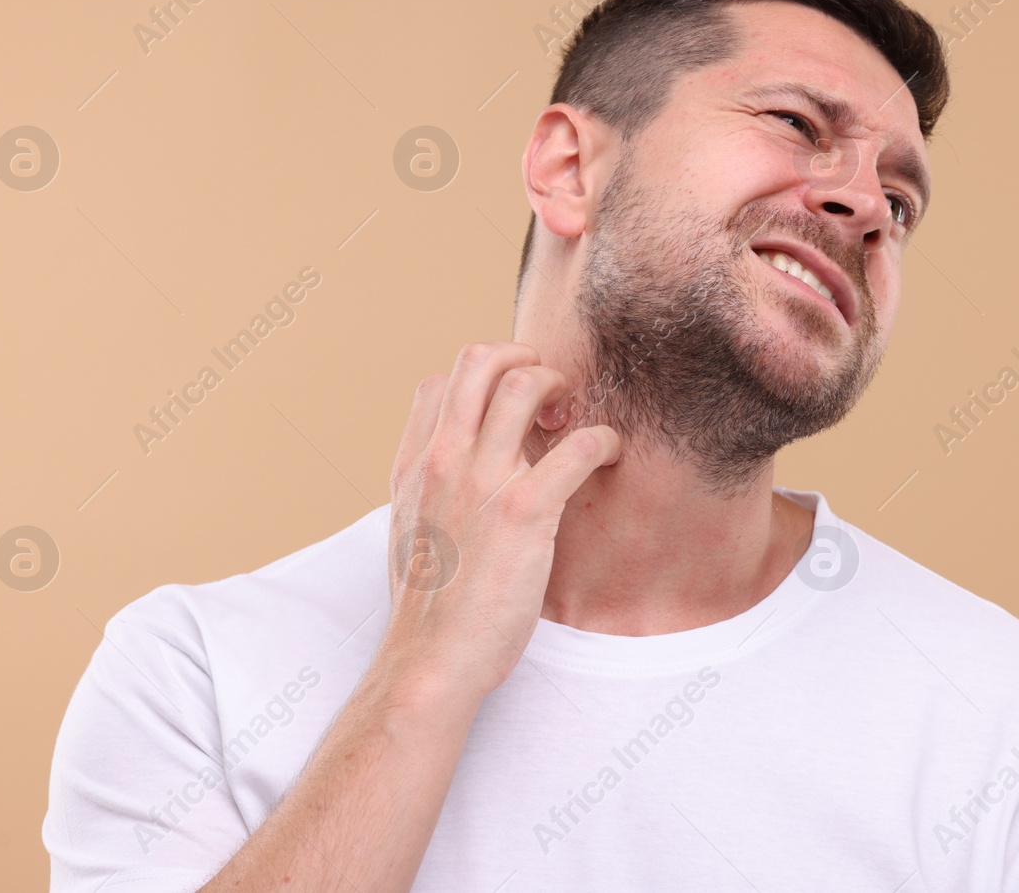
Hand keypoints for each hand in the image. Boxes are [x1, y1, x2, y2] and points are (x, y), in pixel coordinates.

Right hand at [380, 342, 619, 699]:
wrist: (431, 659)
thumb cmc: (428, 607)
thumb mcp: (408, 532)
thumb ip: (428, 489)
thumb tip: (453, 464)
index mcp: (413, 466)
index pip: (438, 384)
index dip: (478, 382)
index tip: (505, 408)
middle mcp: (444, 460)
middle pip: (480, 360)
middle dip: (522, 358)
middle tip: (547, 391)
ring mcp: (483, 481)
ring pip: (526, 384)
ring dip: (561, 387)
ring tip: (573, 419)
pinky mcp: (526, 511)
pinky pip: (577, 446)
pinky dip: (604, 440)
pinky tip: (609, 455)